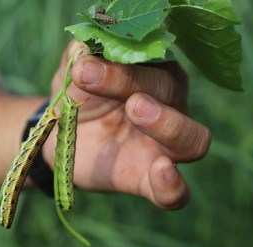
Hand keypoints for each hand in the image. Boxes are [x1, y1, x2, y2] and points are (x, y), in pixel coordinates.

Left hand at [43, 42, 210, 208]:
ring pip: (193, 139)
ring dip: (168, 124)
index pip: (153, 61)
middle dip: (132, 83)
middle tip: (93, 78)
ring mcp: (163, 147)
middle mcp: (169, 107)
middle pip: (171, 91)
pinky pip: (176, 193)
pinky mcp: (148, 180)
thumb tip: (88, 46)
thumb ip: (81, 53)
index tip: (83, 66)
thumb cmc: (76, 96)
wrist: (59, 135)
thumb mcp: (73, 71)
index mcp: (153, 74)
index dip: (122, 62)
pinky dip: (174, 186)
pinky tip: (162, 172)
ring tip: (135, 109)